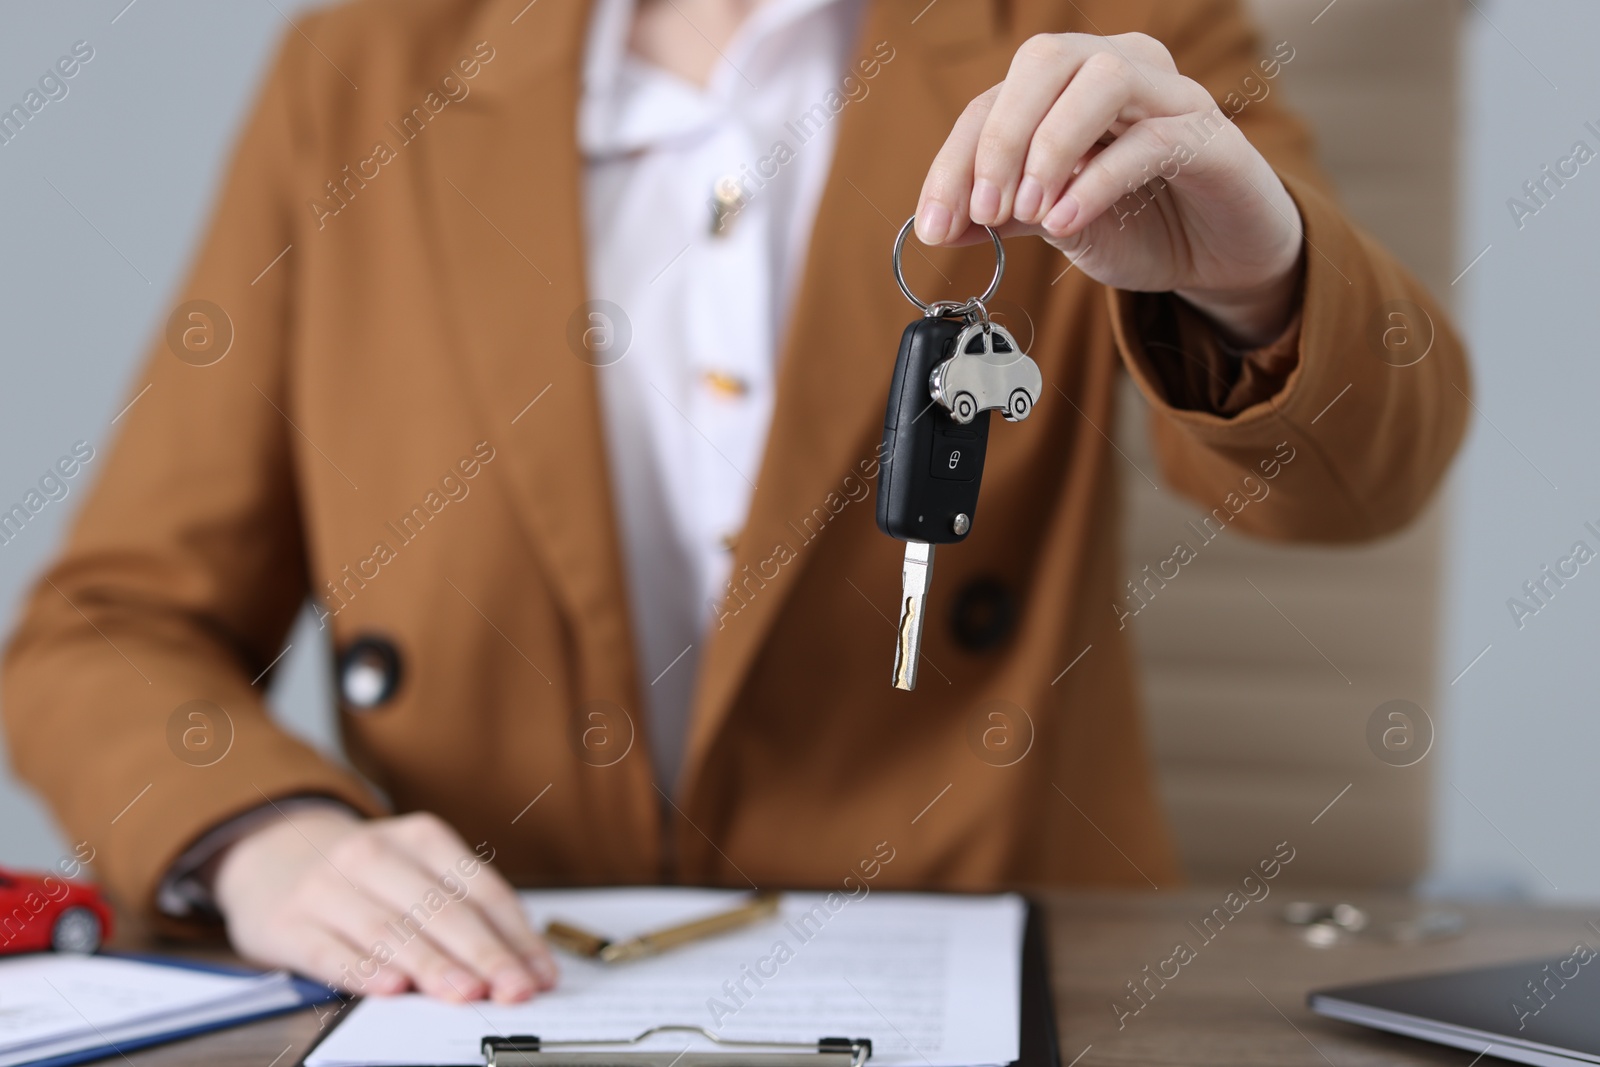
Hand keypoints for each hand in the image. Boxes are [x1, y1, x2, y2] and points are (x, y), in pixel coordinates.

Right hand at [214, 808, 556, 1001]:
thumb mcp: (415, 871)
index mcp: (421, 839)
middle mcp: (374, 855)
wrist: (269, 851)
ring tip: (465, 994)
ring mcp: (327, 887)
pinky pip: (328, 949)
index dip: (515, 936)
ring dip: (431, 965)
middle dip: (484, 954)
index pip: (481, 890)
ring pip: (389, 929)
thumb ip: (462, 911)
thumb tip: (521, 965)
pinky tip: (390, 988)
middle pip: (441, 909)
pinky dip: (361, 969)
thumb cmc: (364, 876)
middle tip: (513, 990)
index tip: (540, 974)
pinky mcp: (286, 923)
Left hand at [916, 33, 1304, 346]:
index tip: (935, 226)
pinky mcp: (1210, 135)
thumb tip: (940, 225)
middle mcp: (1119, 68)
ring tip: (1030, 212)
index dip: (956, 163)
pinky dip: (1098, 180)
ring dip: (1050, 146)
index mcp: (1069, 85)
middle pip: (1043, 61)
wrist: (1224, 256)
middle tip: (984, 210)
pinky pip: (1149, 139)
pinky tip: (1068, 221)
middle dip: (1000, 137)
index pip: (994, 102)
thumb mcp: (1058, 223)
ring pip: (1100, 79)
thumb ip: (1004, 214)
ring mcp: (1170, 94)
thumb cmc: (1142, 225)